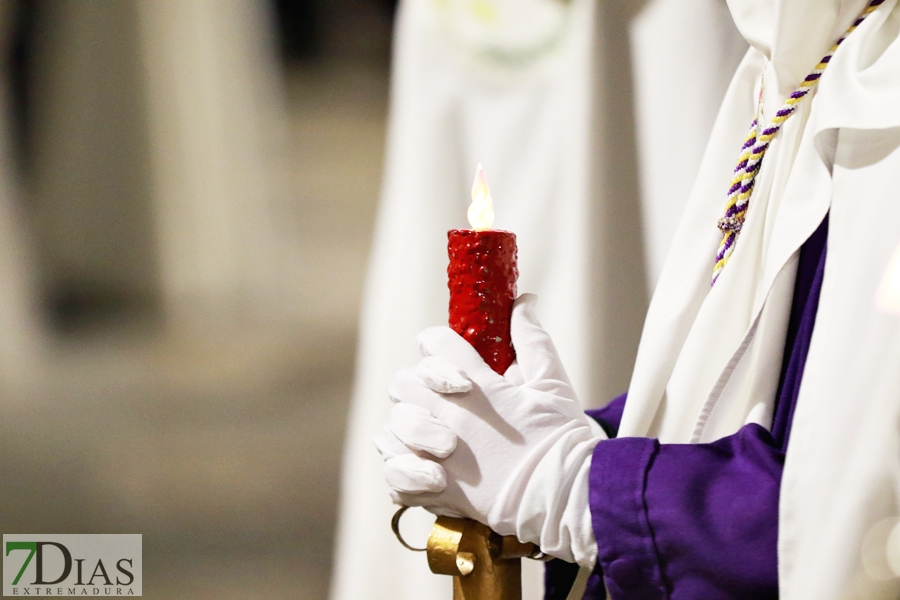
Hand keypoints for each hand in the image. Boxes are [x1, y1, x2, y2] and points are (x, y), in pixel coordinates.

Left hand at [374, 294, 604, 565]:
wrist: (569, 497)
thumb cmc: (563, 439)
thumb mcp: (553, 382)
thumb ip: (532, 339)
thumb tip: (522, 301)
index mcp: (480, 387)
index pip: (434, 344)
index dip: (436, 343)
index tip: (448, 353)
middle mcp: (454, 418)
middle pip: (403, 383)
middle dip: (416, 382)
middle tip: (436, 394)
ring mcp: (442, 457)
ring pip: (393, 427)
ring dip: (406, 425)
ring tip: (427, 430)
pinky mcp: (439, 492)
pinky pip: (395, 475)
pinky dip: (401, 468)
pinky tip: (419, 463)